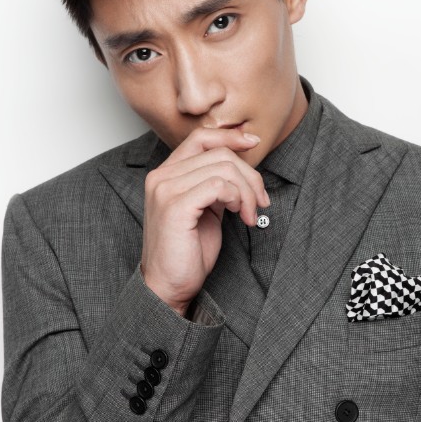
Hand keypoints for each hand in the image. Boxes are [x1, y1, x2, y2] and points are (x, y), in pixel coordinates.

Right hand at [140, 128, 269, 315]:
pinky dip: (236, 198)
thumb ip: (215, 185)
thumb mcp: (205, 209)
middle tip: (259, 201)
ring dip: (246, 191)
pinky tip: (238, 215)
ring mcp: (166, 190)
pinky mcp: (175, 206)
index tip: (254, 143)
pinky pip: (218, 185)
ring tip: (248, 214)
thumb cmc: (188, 252)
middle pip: (219, 153)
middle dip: (249, 176)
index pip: (201, 137)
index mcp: (166, 174)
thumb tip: (241, 167)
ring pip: (222, 168)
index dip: (230, 136)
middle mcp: (161, 176)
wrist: (168, 286)